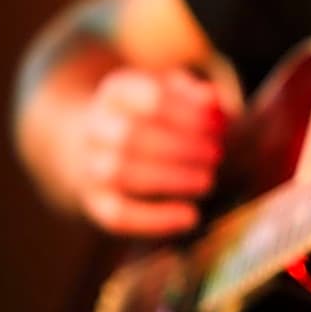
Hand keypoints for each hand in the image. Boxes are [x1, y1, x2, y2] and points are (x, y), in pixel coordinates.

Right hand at [71, 68, 227, 235]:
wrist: (116, 145)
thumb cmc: (164, 119)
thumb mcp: (180, 99)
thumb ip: (200, 98)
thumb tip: (213, 99)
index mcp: (118, 92)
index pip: (151, 98)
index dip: (190, 115)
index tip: (220, 128)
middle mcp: (96, 126)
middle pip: (131, 134)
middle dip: (181, 147)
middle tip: (216, 155)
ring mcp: (91, 165)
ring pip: (119, 173)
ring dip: (170, 179)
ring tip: (207, 181)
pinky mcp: (98, 202)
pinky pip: (117, 215)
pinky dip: (156, 219)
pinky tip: (191, 217)